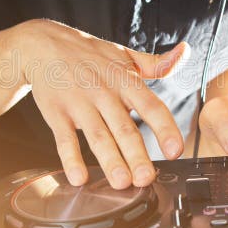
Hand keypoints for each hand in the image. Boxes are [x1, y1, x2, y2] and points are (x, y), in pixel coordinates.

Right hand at [13, 19, 189, 188]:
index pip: (150, 105)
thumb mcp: (124, 54)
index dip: (164, 128)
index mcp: (124, 80)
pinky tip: (78, 177)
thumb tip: (185, 52)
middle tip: (146, 178)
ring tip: (122, 183)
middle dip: (136, 155)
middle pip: (124, 128)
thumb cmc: (88, 54)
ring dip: (110, 161)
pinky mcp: (57, 113)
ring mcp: (79, 103)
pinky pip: (64, 138)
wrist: (42, 45)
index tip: (176, 150)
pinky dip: (70, 158)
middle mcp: (104, 92)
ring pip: (97, 136)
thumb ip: (156, 62)